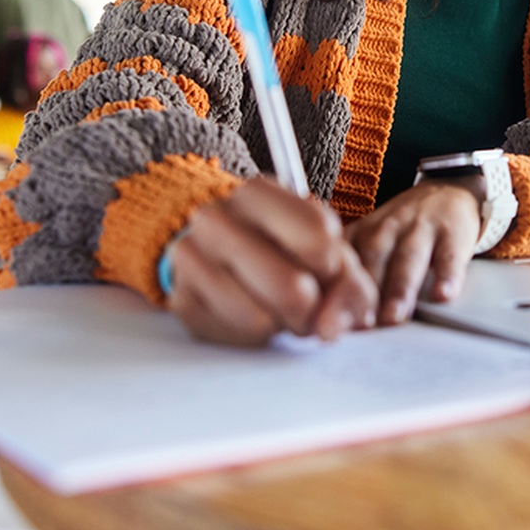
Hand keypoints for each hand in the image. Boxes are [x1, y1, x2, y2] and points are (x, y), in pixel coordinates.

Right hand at [169, 176, 378, 346]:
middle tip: (306, 302)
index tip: (325, 268)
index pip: (319, 236)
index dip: (334, 267)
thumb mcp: (324, 249)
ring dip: (280, 324)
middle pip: (290, 288)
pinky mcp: (181, 300)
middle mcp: (215, 218)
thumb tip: (331, 328)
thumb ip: (348, 285)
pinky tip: (252, 311)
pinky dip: (254, 335)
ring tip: (276, 305)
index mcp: (256, 192)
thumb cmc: (280, 247)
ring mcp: (190, 259)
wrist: (216, 252)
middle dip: (310, 309)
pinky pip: (235, 336)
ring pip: (261, 318)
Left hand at [345, 180, 480, 325]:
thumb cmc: (404, 228)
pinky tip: (442, 296)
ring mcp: (420, 229)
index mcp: (362, 232)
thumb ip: (352, 270)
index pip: (344, 259)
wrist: (448, 190)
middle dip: (364, 292)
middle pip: (373, 258)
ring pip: (408, 257)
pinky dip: (447, 276)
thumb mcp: (373, 238)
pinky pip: (449, 255)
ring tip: (394, 316)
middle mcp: (387, 228)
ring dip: (399, 288)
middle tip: (359, 324)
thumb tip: (330, 315)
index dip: (335, 287)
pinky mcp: (452, 233)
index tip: (331, 318)